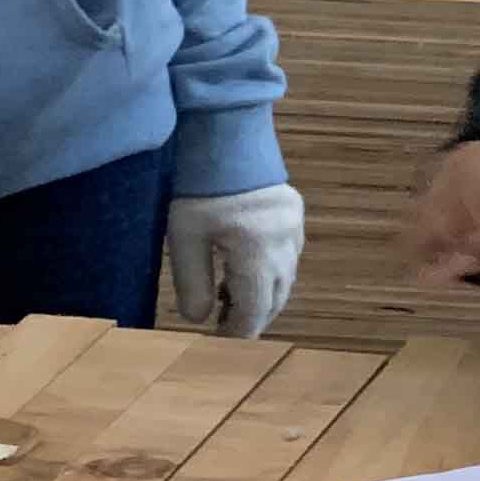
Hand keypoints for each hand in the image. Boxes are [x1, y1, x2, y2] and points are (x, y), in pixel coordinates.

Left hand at [166, 183, 304, 338]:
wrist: (228, 137)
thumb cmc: (200, 187)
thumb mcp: (185, 237)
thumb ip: (192, 282)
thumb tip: (198, 320)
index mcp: (256, 252)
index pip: (253, 310)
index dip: (238, 332)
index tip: (219, 343)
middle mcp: (284, 245)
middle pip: (274, 299)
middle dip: (251, 318)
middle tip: (225, 327)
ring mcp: (294, 229)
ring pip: (285, 279)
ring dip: (262, 296)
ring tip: (231, 300)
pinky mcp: (295, 215)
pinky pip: (289, 257)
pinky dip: (270, 273)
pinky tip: (247, 270)